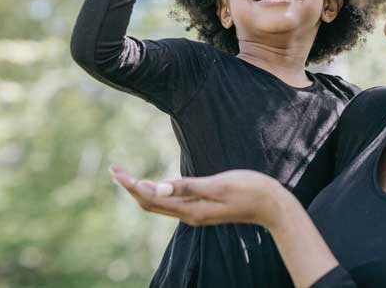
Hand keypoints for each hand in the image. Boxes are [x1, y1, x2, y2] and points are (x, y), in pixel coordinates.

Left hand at [110, 165, 288, 228]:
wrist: (272, 205)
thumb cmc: (249, 189)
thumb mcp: (219, 183)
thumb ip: (188, 186)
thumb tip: (157, 186)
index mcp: (191, 209)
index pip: (152, 198)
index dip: (132, 185)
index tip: (117, 171)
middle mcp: (189, 215)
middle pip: (150, 203)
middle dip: (130, 187)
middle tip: (114, 169)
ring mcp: (195, 214)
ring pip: (159, 204)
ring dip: (140, 190)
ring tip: (125, 175)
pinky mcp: (202, 209)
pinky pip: (170, 203)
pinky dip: (155, 193)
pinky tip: (152, 184)